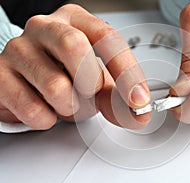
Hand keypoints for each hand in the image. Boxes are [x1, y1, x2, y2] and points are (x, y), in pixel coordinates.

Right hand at [0, 4, 150, 129]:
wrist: (29, 80)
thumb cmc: (66, 73)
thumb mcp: (96, 79)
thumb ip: (118, 97)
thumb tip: (139, 115)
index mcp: (75, 21)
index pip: (107, 38)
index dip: (127, 71)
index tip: (138, 99)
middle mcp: (45, 28)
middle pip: (75, 47)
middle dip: (89, 83)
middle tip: (87, 93)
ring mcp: (19, 49)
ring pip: (55, 86)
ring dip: (69, 107)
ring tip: (65, 101)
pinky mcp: (0, 76)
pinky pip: (33, 109)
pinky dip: (48, 119)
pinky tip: (45, 107)